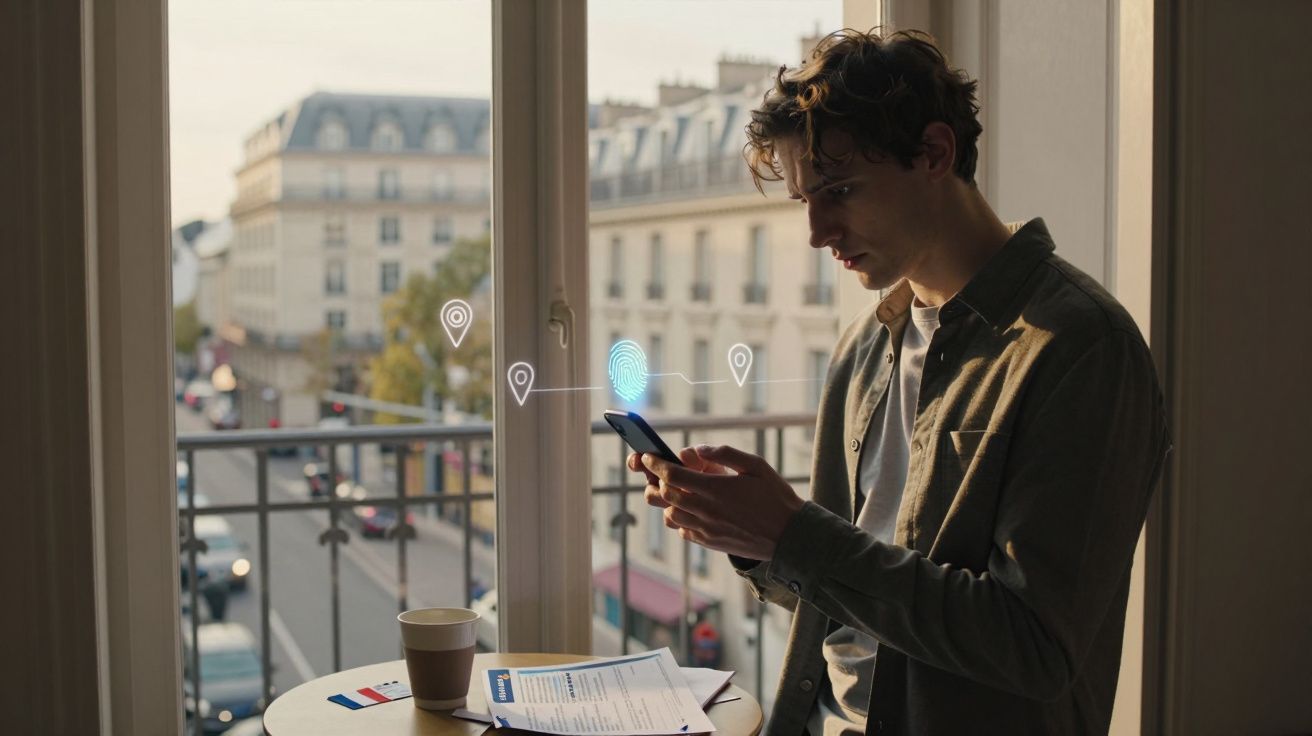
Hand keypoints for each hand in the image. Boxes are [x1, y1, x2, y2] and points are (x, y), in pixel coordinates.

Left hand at [626, 445, 803, 560]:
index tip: (647, 457)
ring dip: (667, 501)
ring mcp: (706, 529)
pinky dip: (679, 518)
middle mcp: (706, 510)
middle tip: (657, 472)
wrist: (789, 536)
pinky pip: (683, 530)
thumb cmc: (775, 496)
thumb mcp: (755, 465)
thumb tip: (698, 449)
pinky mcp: (710, 543)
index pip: (672, 474)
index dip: (655, 464)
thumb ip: (725, 453)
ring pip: (670, 514)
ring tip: (676, 491)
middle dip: (655, 481)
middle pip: (665, 495)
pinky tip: (691, 510)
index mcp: (716, 488)